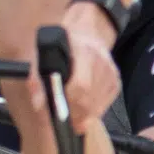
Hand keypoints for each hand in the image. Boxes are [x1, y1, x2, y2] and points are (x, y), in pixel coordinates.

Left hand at [46, 3, 123, 131]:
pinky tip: (83, 107)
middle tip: (64, 119)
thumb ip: (37, 80)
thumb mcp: (43, 55)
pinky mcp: (116, 82)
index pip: (80, 85)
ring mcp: (111, 71)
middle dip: (75, 112)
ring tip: (72, 115)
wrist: (86, 34)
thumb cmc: (61, 46)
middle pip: (89, 98)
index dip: (68, 102)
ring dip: (83, 114)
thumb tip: (38, 103)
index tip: (58, 111)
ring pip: (97, 105)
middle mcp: (101, 60)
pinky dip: (92, 111)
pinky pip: (104, 105)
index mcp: (83, 50)